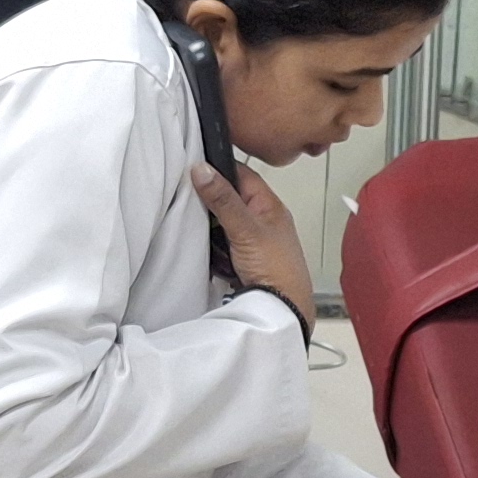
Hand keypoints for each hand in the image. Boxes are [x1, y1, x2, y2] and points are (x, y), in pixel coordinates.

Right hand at [188, 159, 314, 330]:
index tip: (195, 168)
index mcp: (269, 205)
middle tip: (195, 204)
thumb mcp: (245, 229)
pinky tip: (212, 253)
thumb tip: (202, 170)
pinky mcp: (243, 258)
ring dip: (210, 229)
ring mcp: (252, 240)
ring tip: (204, 233)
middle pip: (228, 199)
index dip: (219, 167)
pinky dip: (213, 248)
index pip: (241, 173)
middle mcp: (261, 219)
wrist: (283, 309)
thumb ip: (223, 200)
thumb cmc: (277, 269)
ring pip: (222, 223)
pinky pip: (221, 245)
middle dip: (210, 203)